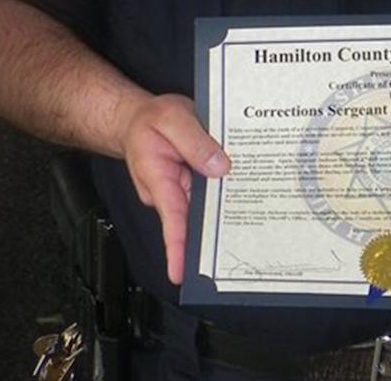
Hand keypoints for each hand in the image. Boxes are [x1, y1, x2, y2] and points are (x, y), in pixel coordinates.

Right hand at [118, 93, 229, 284]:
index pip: (171, 219)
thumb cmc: (150, 120)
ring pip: (207, 206)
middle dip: (213, 238)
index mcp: (159, 180)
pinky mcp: (194, 182)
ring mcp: (182, 189)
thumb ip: (195, 142)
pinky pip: (211, 192)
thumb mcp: (173, 118)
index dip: (176, 248)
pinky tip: (246, 190)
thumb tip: (220, 167)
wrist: (138, 118)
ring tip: (251, 219)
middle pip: (194, 220)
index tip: (179, 273)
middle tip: (236, 250)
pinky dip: (226, 192)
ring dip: (226, 211)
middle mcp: (171, 191)